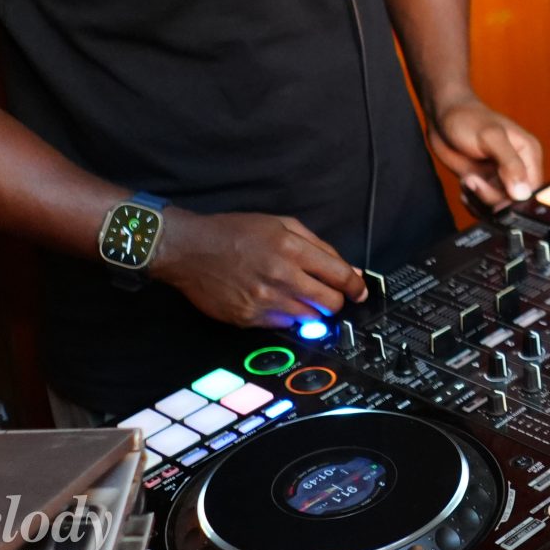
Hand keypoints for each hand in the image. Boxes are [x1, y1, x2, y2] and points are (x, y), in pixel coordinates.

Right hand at [151, 209, 365, 327]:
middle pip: (329, 303)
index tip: (360, 292)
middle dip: (335, 301)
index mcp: (291, 249)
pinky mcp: (248, 318)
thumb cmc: (234, 232)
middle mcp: (280, 276)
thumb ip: (318, 246)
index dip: (356, 287)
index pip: (339, 276)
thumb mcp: (280, 224)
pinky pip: (283, 325)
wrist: (189, 249)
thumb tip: (348, 268)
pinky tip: (275, 300)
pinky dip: (286, 316)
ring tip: (297, 294)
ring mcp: (264, 300)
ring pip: (309, 318)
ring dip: (311, 310)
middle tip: (329, 295)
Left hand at [430, 94, 543, 208]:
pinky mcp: (484, 183)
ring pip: (498, 206)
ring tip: (468, 181)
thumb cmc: (467, 118)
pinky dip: (472, 203)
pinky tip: (464, 188)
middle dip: (493, 198)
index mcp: (528, 154)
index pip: (533, 189)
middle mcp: (518, 168)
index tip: (498, 200)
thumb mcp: (491, 138)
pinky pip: (484, 205)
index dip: (517, 199)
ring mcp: (500, 177)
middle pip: (515, 201)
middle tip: (474, 181)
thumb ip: (510, 164)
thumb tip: (523, 193)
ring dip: (480, 201)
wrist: (442, 117)